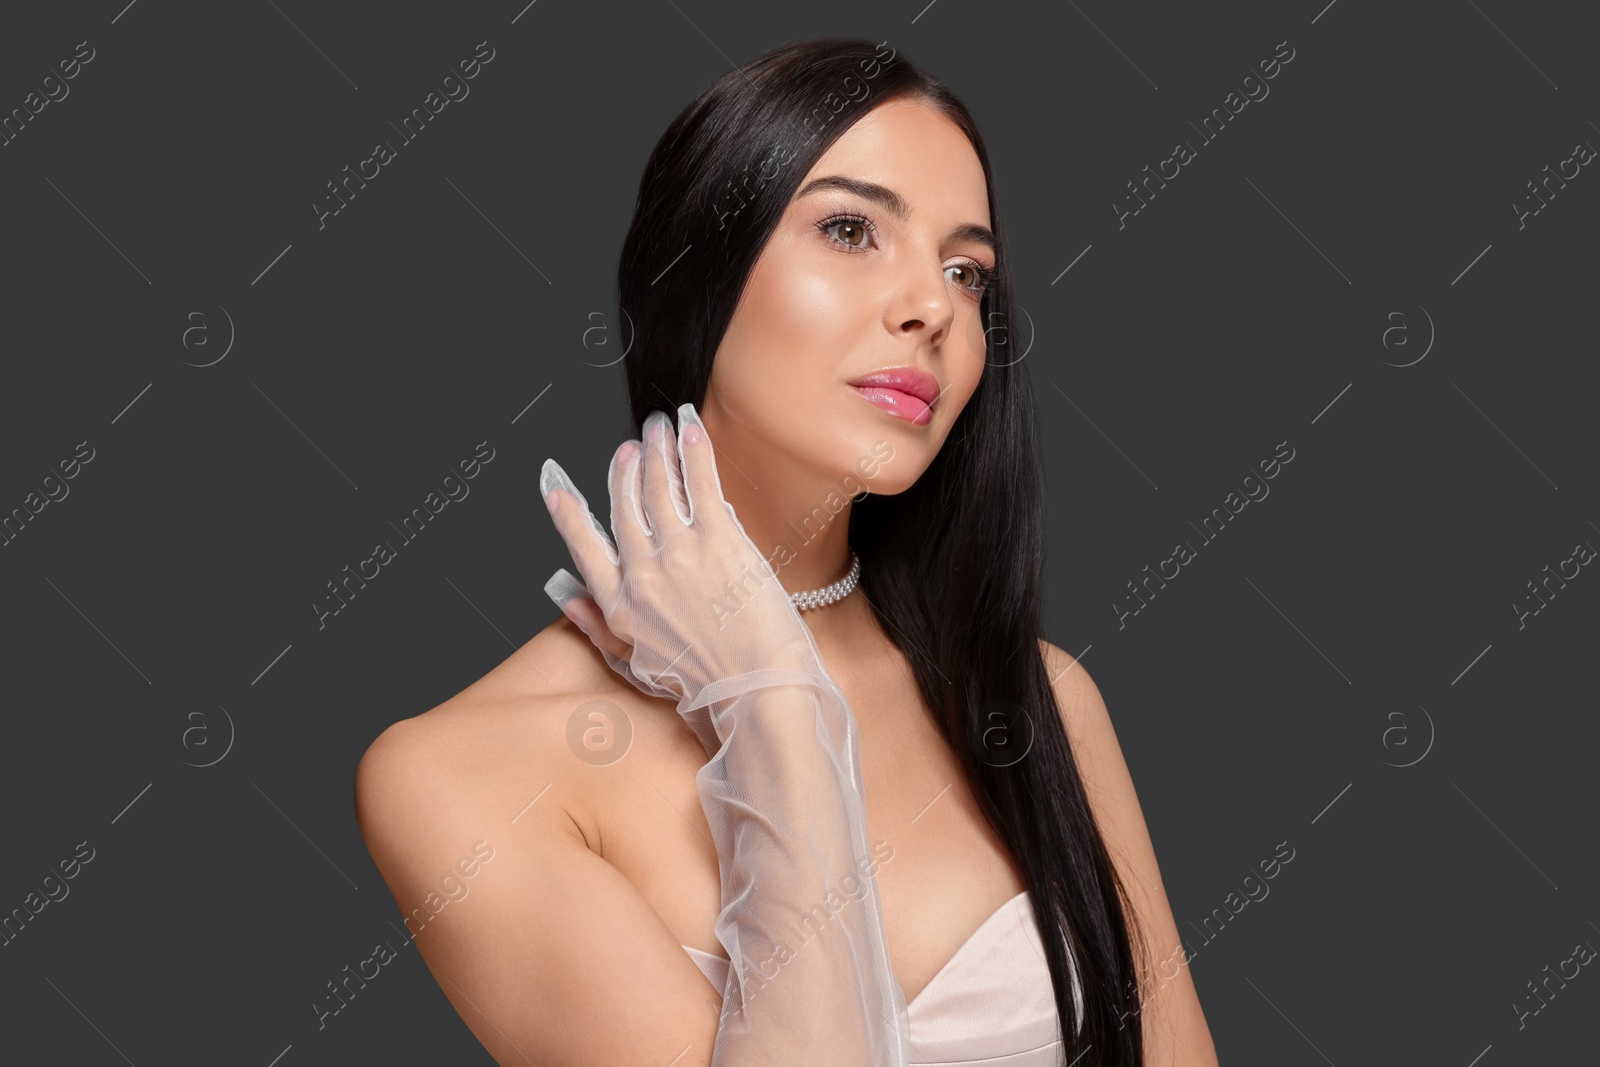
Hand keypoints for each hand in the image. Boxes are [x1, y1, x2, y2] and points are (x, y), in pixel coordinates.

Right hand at [540, 403, 818, 708]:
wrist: (758, 692)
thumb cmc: (710, 687)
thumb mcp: (639, 666)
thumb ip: (598, 627)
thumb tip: (565, 597)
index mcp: (621, 608)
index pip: (585, 548)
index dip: (570, 514)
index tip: (558, 488)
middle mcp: (642, 575)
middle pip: (625, 508)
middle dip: (626, 470)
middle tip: (630, 446)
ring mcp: (679, 554)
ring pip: (659, 489)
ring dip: (657, 452)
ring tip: (659, 429)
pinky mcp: (720, 541)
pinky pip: (699, 484)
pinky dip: (694, 452)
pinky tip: (691, 430)